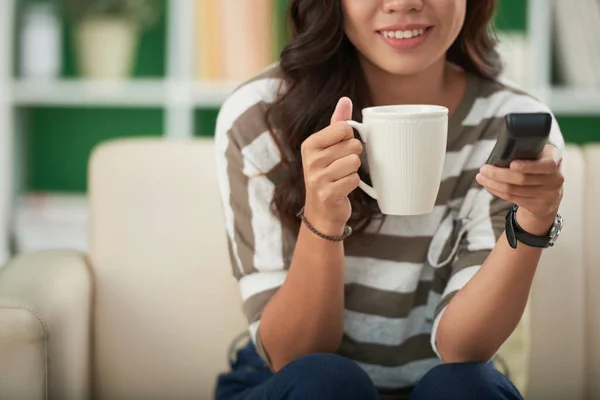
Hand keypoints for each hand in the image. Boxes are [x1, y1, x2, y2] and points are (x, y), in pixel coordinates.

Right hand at [301, 97, 362, 235]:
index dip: (349, 137)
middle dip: (353, 155)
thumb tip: (345, 100)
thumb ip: (337, 123)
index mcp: (310, 145)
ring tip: (341, 176)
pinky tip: (342, 188)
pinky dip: (353, 184)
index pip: (343, 128)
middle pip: (352, 145)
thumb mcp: (327, 148)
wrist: (321, 211)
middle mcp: (310, 160)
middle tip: (342, 165)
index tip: (341, 147)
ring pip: (354, 162)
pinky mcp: (328, 194)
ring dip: (353, 171)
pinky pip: (354, 180)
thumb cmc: (327, 174)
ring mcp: (318, 178)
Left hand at [476, 145, 563, 234]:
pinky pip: (512, 198)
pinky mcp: (538, 206)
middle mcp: (556, 178)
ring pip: (514, 190)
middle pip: (523, 179)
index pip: (547, 165)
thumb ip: (527, 152)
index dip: (528, 166)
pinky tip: (489, 185)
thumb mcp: (539, 156)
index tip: (512, 164)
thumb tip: (501, 151)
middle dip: (498, 174)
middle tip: (483, 169)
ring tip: (481, 177)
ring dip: (493, 183)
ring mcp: (548, 195)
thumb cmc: (538, 169)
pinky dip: (497, 191)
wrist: (550, 195)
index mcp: (555, 160)